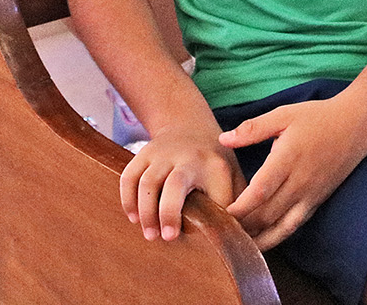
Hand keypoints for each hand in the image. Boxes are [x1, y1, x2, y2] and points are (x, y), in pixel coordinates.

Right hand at [122, 123, 244, 241]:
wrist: (190, 126)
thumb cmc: (213, 164)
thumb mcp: (232, 177)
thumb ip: (237, 204)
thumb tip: (239, 239)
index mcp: (215, 165)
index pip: (215, 193)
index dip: (208, 218)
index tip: (204, 239)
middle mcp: (189, 157)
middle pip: (175, 183)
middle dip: (169, 213)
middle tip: (166, 238)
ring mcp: (164, 153)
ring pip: (148, 182)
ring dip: (146, 211)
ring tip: (150, 234)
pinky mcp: (144, 153)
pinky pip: (129, 176)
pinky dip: (128, 199)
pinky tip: (134, 218)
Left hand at [220, 96, 366, 249]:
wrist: (357, 125)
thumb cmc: (318, 117)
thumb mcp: (285, 114)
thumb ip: (253, 128)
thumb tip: (223, 139)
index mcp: (288, 158)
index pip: (260, 191)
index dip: (238, 207)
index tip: (219, 212)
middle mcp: (300, 182)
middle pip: (266, 214)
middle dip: (240, 225)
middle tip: (217, 229)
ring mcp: (310, 195)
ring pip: (279, 226)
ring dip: (256, 237)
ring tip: (235, 242)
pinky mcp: (317, 201)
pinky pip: (294, 226)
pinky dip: (276, 237)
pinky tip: (260, 241)